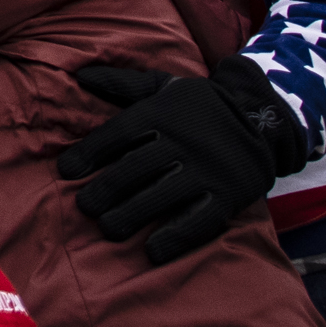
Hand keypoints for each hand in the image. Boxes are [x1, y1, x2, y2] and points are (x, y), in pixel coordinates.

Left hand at [58, 58, 291, 261]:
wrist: (260, 119)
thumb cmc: (198, 106)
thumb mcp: (163, 86)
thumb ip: (122, 84)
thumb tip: (80, 75)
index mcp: (159, 113)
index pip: (117, 134)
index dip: (89, 153)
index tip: (65, 171)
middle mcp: (181, 141)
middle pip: (135, 168)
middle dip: (106, 189)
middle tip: (84, 208)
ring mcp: (206, 170)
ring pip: (162, 195)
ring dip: (133, 214)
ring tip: (108, 229)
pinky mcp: (228, 195)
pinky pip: (200, 219)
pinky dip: (176, 237)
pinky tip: (154, 251)